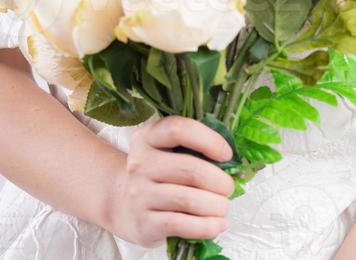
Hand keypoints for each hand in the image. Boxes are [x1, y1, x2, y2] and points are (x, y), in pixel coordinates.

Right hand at [106, 115, 235, 248]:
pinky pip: (182, 225)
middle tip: (229, 187)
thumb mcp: (166, 151)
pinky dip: (207, 227)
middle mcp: (140, 163)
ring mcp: (139, 194)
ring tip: (224, 207)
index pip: (179, 129)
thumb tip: (235, 167)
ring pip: (188, 200)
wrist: (120, 202)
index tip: (227, 154)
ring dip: (216, 205)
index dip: (209, 140)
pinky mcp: (144, 222)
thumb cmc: (156, 173)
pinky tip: (219, 224)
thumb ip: (194, 150)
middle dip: (219, 181)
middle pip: (190, 169)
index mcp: (148, 137)